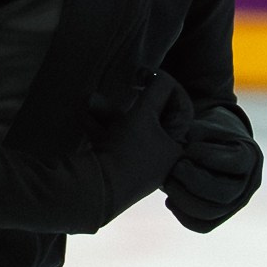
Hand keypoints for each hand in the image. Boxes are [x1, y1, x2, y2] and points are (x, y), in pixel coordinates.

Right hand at [96, 74, 191, 219]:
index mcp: (176, 148)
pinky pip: (111, 139)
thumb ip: (157, 89)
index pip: (181, 107)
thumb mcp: (144, 114)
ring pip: (128, 127)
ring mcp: (137, 165)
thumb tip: (159, 75)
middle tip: (127, 83)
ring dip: (108, 111)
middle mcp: (161, 159)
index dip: (166, 86)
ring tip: (91, 101)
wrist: (95, 191)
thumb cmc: (127, 151)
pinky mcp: (115, 168)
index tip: (145, 74)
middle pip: (152, 117)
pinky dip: (99, 126)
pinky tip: (85, 117)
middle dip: (132, 98)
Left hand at [165, 104, 262, 232]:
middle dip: (194, 181)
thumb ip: (198, 130)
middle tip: (175, 167)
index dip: (209, 155)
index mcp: (249, 156)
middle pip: (224, 193)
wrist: (207, 147)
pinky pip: (202, 225)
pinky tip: (169, 200)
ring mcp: (234, 203)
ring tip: (167, 182)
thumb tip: (186, 140)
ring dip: (184, 199)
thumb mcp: (205, 124)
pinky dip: (183, 215)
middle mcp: (247, 184)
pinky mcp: (219, 217)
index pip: (236, 162)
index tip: (188, 146)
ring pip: (211, 213)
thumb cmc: (204, 132)